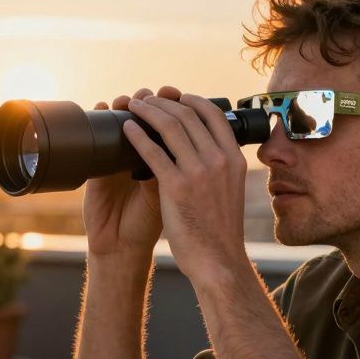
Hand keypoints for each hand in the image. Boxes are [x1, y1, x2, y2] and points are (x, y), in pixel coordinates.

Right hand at [82, 86, 177, 259]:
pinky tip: (101, 107)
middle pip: (146, 117)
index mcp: (162, 162)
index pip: (169, 124)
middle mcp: (139, 157)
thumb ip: (186, 171)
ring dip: (125, 106)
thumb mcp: (175, 195)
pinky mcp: (96, 170)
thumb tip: (206, 146)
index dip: (173, 106)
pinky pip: (99, 139)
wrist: (125, 249)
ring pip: (120, 121)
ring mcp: (116, 161)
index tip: (176, 93)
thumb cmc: (152, 226)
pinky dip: (99, 120)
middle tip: (153, 93)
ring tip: (129, 99)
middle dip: (151, 103)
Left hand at [122, 92, 249, 286]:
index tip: (177, 97)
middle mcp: (219, 160)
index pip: (213, 115)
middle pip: (188, 115)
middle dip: (164, 101)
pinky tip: (126, 129)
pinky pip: (152, 152)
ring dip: (148, 110)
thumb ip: (221, 168)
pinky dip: (137, 135)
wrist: (217, 261)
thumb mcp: (230, 191)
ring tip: (134, 105)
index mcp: (233, 158)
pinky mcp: (176, 186)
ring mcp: (198, 172)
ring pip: (170, 126)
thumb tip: (210, 152)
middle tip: (147, 99)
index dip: (192, 100)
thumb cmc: (220, 231)